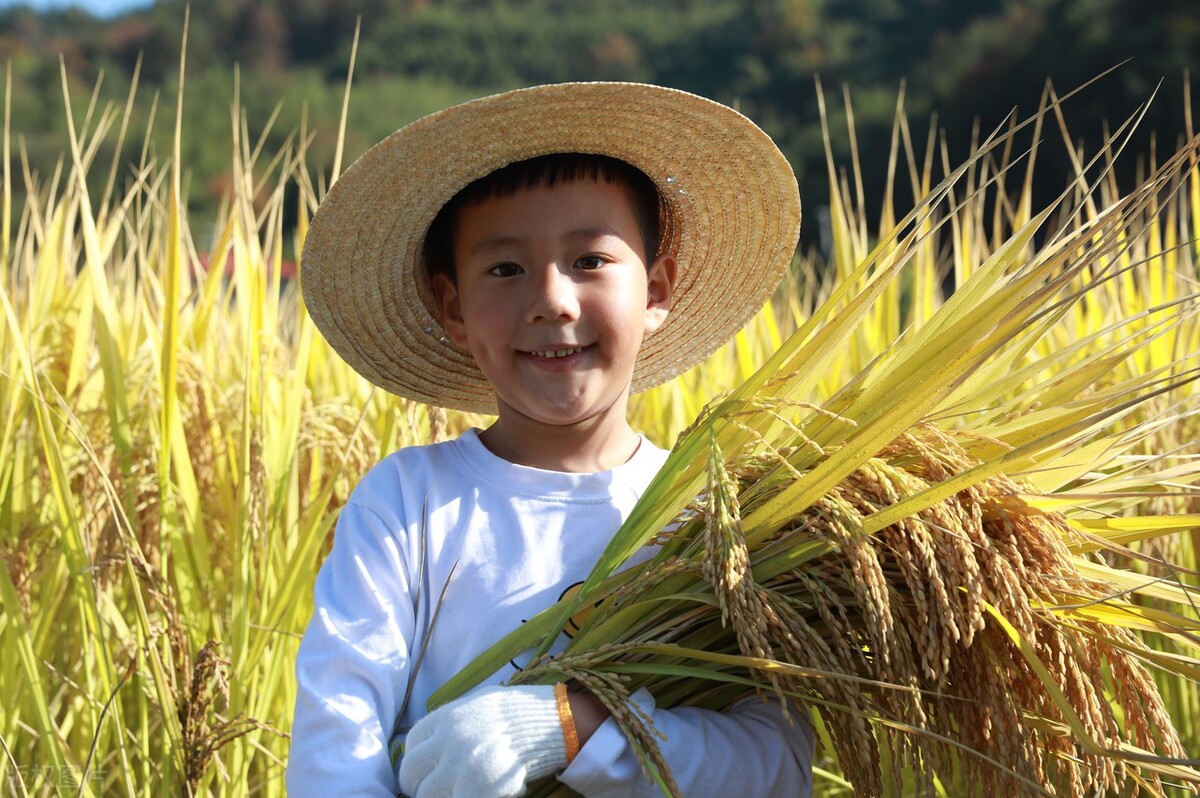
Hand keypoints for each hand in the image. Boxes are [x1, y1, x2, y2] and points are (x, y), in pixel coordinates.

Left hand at [398, 684, 566, 797]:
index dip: (418, 760)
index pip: (411, 744)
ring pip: (428, 795)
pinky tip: (482, 793)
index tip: (428, 768)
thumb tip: (434, 738)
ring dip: (442, 795)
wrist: (551, 723)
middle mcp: (447, 742)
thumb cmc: (517, 712)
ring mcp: (460, 768)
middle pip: (411, 773)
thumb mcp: (479, 702)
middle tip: (436, 788)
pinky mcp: (476, 791)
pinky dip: (466, 797)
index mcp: (446, 719)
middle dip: (419, 784)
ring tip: (460, 791)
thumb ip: (453, 719)